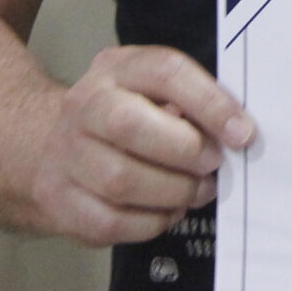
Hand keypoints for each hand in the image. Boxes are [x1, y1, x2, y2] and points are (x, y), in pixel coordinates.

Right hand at [31, 45, 254, 245]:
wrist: (49, 142)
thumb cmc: (124, 115)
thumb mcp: (155, 91)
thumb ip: (191, 102)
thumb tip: (233, 132)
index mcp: (117, 68)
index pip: (164, 72)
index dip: (209, 103)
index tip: (241, 133)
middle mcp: (84, 105)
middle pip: (128, 125)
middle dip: (184, 151)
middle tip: (212, 165)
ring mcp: (66, 154)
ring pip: (120, 181)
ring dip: (172, 192)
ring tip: (197, 191)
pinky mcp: (60, 200)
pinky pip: (110, 221)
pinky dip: (150, 222)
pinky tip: (167, 211)